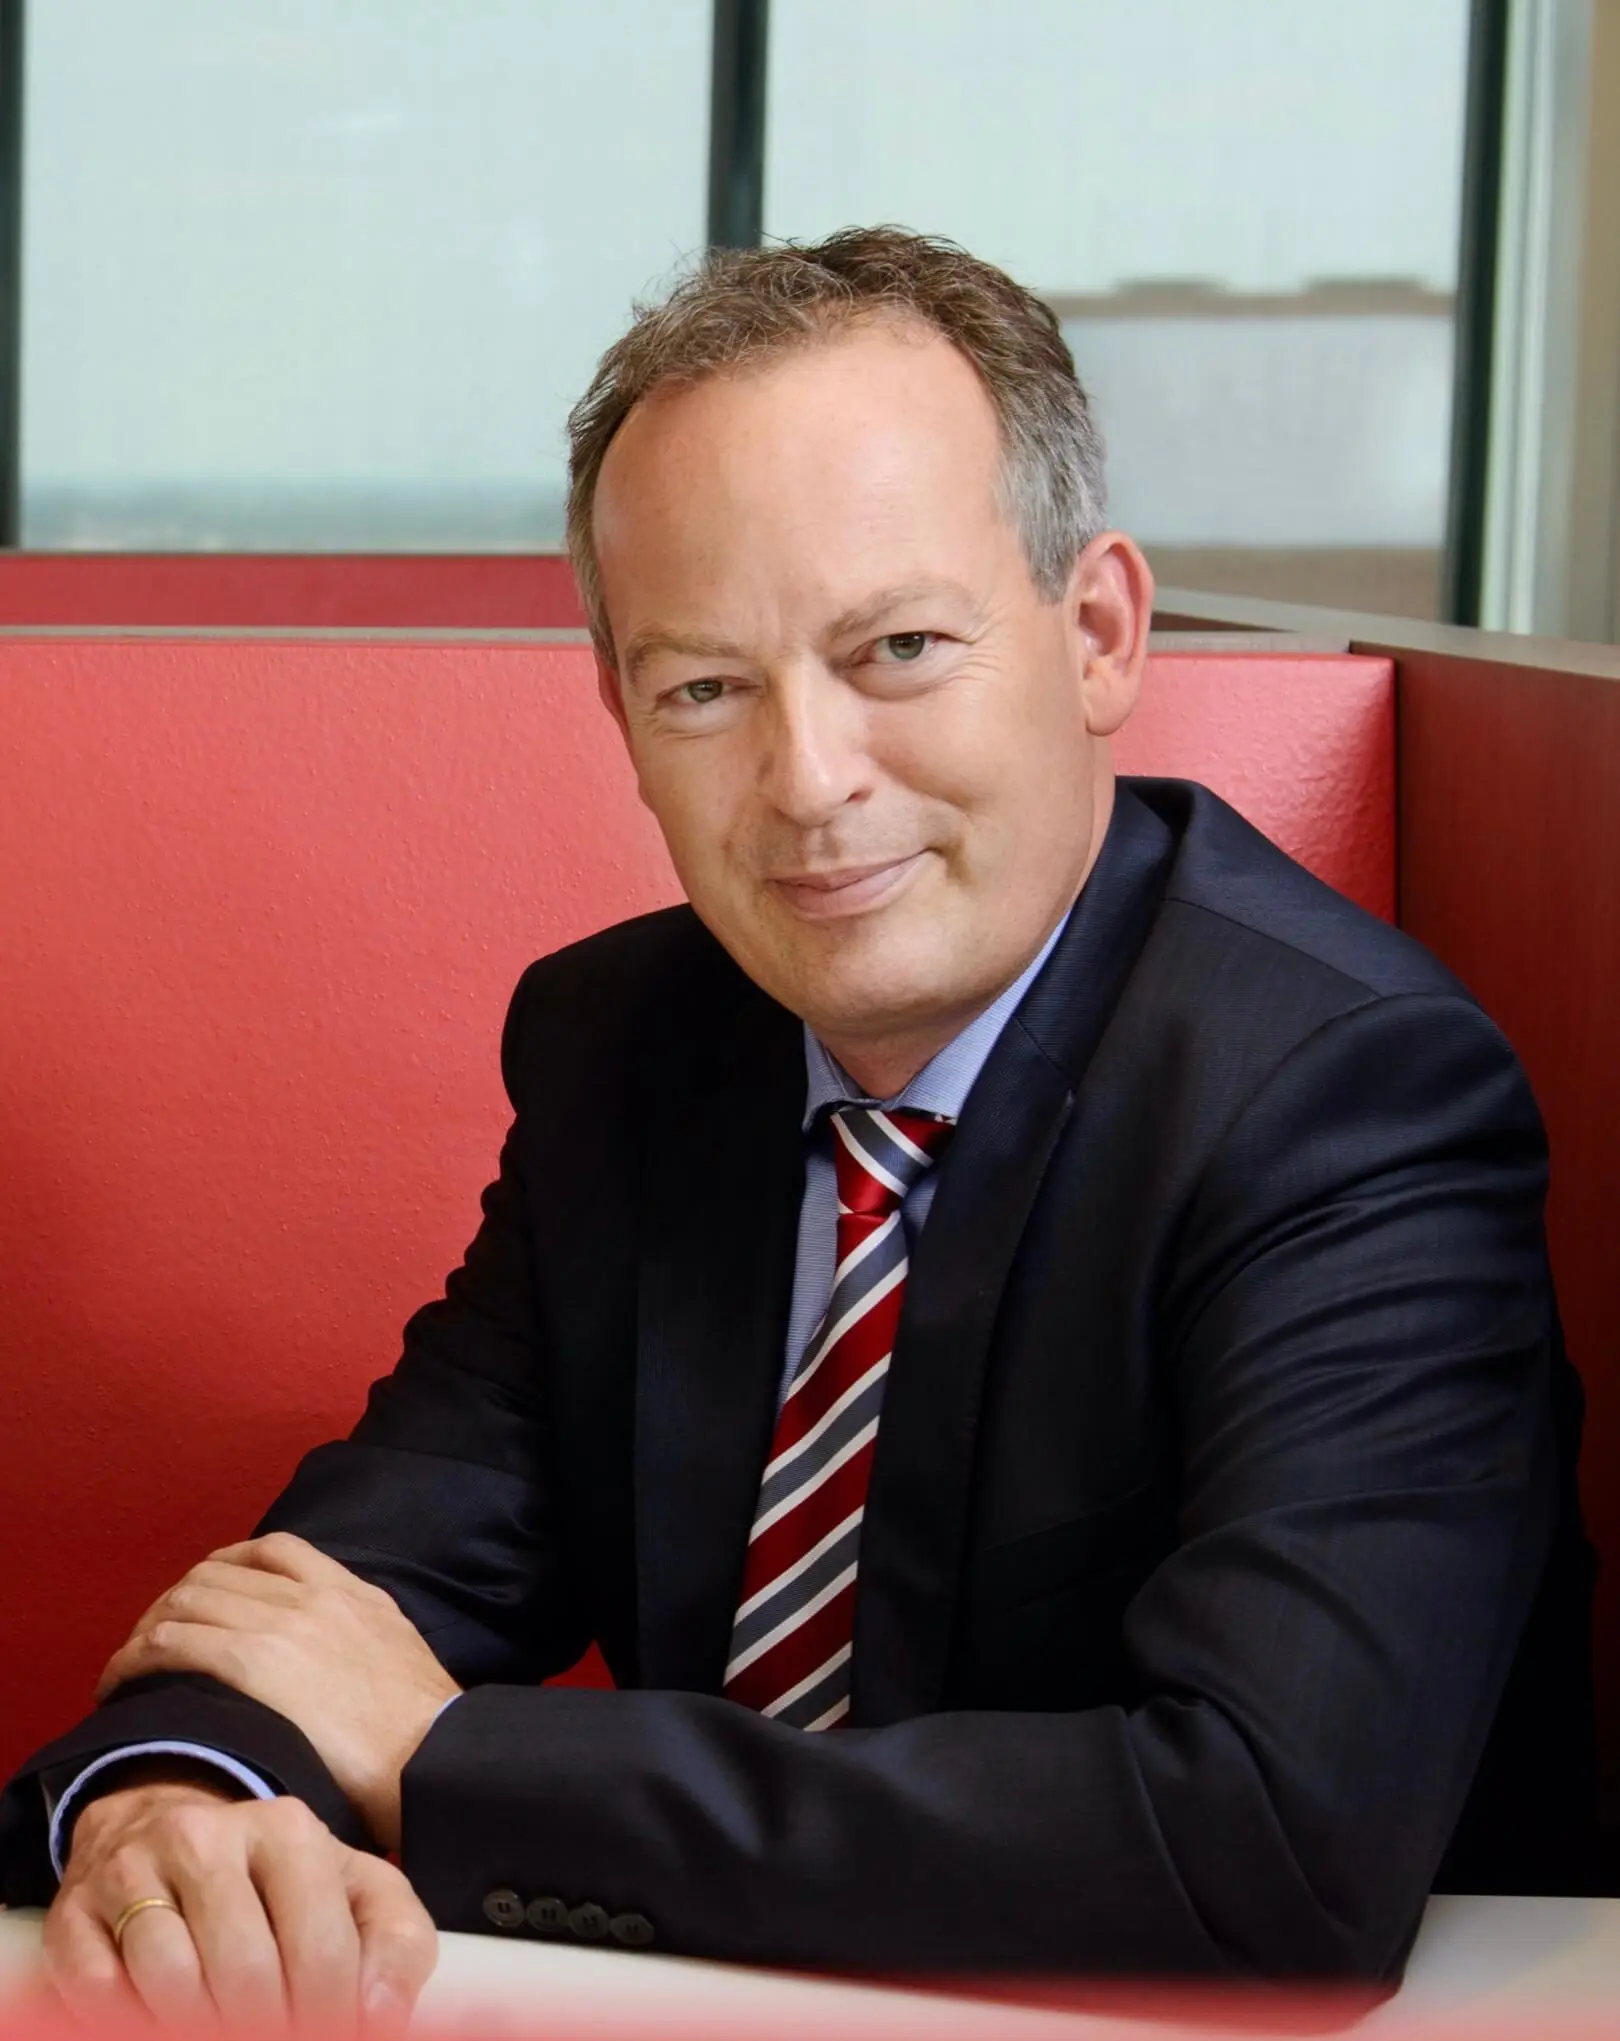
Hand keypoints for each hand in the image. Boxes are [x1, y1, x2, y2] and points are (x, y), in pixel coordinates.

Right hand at [45, 1777, 435, 2028]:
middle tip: (274, 2036)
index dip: (332, 2019)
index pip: (321, 1952)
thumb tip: (382, 2015)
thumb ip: (396, 1946)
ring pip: (171, 1982)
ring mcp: (133, 1870)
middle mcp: (207, 1837)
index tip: (331, 2033)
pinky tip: (159, 2018)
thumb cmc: (280, 1886)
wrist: (168, 1831)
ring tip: (220, 2026)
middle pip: (245, 1975)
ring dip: (200, 2028)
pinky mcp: (74, 1912)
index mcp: (288, 1831)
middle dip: (267, 2032)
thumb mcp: (355, 1895)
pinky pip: (98, 1992)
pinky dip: (130, 2023)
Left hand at [98, 1533, 459, 1849]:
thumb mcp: (399, 1653)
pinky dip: (133, 1659)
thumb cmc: (422, 1730)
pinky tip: (120, 1684)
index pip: (270, 1549)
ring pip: (185, 1602)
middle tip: (153, 1644)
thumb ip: (360, 1638)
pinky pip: (172, 1642)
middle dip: (173, 1603)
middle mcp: (310, 1594)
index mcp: (349, 1590)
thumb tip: (331, 1663)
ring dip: (146, 1632)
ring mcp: (280, 1622)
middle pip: (215, 1573)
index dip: (221, 1570)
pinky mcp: (253, 1661)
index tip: (202, 1602)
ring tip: (130, 1668)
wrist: (434, 1753)